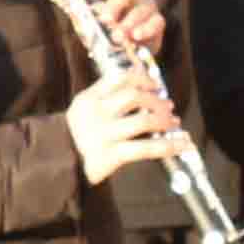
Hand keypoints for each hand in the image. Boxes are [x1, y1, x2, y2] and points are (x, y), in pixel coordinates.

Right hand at [63, 71, 188, 181]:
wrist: (60, 165)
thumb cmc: (78, 137)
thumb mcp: (84, 111)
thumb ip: (105, 97)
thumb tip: (140, 82)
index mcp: (88, 99)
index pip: (120, 79)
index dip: (143, 79)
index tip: (155, 85)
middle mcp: (95, 114)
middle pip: (134, 97)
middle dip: (156, 100)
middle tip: (168, 106)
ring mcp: (103, 135)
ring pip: (143, 121)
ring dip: (164, 120)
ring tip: (173, 123)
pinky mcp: (111, 155)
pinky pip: (146, 148)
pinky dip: (169, 145)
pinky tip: (183, 144)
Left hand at [80, 0, 168, 61]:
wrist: (123, 53)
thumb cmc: (104, 30)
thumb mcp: (89, 21)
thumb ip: (80, 12)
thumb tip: (67, 4)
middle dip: (114, 4)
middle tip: (104, 19)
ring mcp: (146, 4)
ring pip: (140, 8)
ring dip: (127, 23)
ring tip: (117, 37)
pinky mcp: (157, 22)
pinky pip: (156, 22)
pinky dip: (145, 30)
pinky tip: (135, 37)